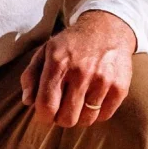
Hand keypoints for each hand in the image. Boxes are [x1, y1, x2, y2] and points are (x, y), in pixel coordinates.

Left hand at [20, 10, 135, 127]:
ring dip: (79, 116)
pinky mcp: (120, 87)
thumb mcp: (45, 52)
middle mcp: (81, 72)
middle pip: (67, 119)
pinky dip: (97, 112)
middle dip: (61, 118)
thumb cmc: (71, 45)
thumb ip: (31, 76)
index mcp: (58, 63)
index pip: (47, 106)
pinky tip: (93, 98)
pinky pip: (104, 116)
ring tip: (78, 102)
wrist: (107, 28)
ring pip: (86, 120)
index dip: (43, 116)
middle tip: (62, 108)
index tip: (45, 113)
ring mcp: (103, 80)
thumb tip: (27, 102)